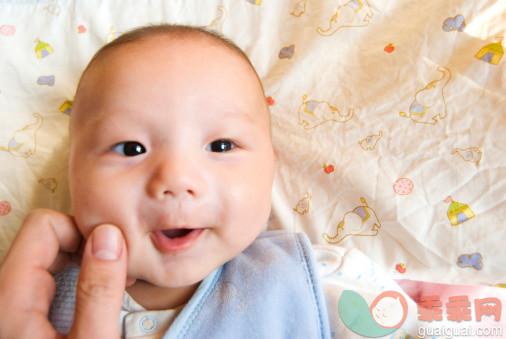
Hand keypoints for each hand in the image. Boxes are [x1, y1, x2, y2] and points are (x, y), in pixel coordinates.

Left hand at [0, 209, 127, 338]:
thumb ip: (98, 293)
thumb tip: (109, 237)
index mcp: (10, 298)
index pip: (43, 225)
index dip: (83, 231)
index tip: (113, 255)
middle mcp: (6, 295)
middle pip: (47, 238)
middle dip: (89, 246)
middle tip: (119, 270)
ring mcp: (13, 305)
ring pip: (51, 257)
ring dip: (87, 262)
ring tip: (116, 282)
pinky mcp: (24, 316)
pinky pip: (50, 279)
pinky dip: (79, 279)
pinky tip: (101, 297)